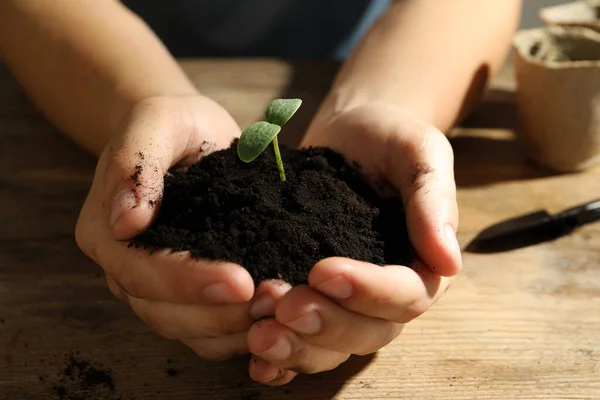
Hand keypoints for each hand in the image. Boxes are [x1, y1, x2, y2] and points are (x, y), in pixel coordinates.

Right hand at [76, 95, 258, 359]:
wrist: (190, 136)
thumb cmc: (172, 124)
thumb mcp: (156, 122)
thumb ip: (135, 163)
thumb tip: (125, 222)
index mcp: (107, 233)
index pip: (141, 271)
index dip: (188, 283)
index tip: (240, 282)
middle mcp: (124, 268)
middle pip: (163, 312)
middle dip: (219, 315)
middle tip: (275, 301)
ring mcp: (154, 287)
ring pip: (187, 330)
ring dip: (234, 329)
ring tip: (282, 310)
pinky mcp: (186, 294)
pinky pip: (207, 330)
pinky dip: (239, 332)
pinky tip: (276, 318)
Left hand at [246, 102, 461, 384]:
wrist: (350, 134)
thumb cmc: (390, 138)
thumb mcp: (418, 152)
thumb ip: (433, 200)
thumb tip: (450, 261)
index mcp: (422, 264)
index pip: (404, 295)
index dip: (366, 291)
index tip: (324, 271)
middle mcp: (387, 294)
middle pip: (366, 332)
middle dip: (324, 325)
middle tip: (282, 306)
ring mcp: (349, 302)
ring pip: (332, 346)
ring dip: (296, 346)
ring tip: (258, 333)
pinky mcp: (314, 299)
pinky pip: (303, 341)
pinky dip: (281, 360)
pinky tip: (255, 362)